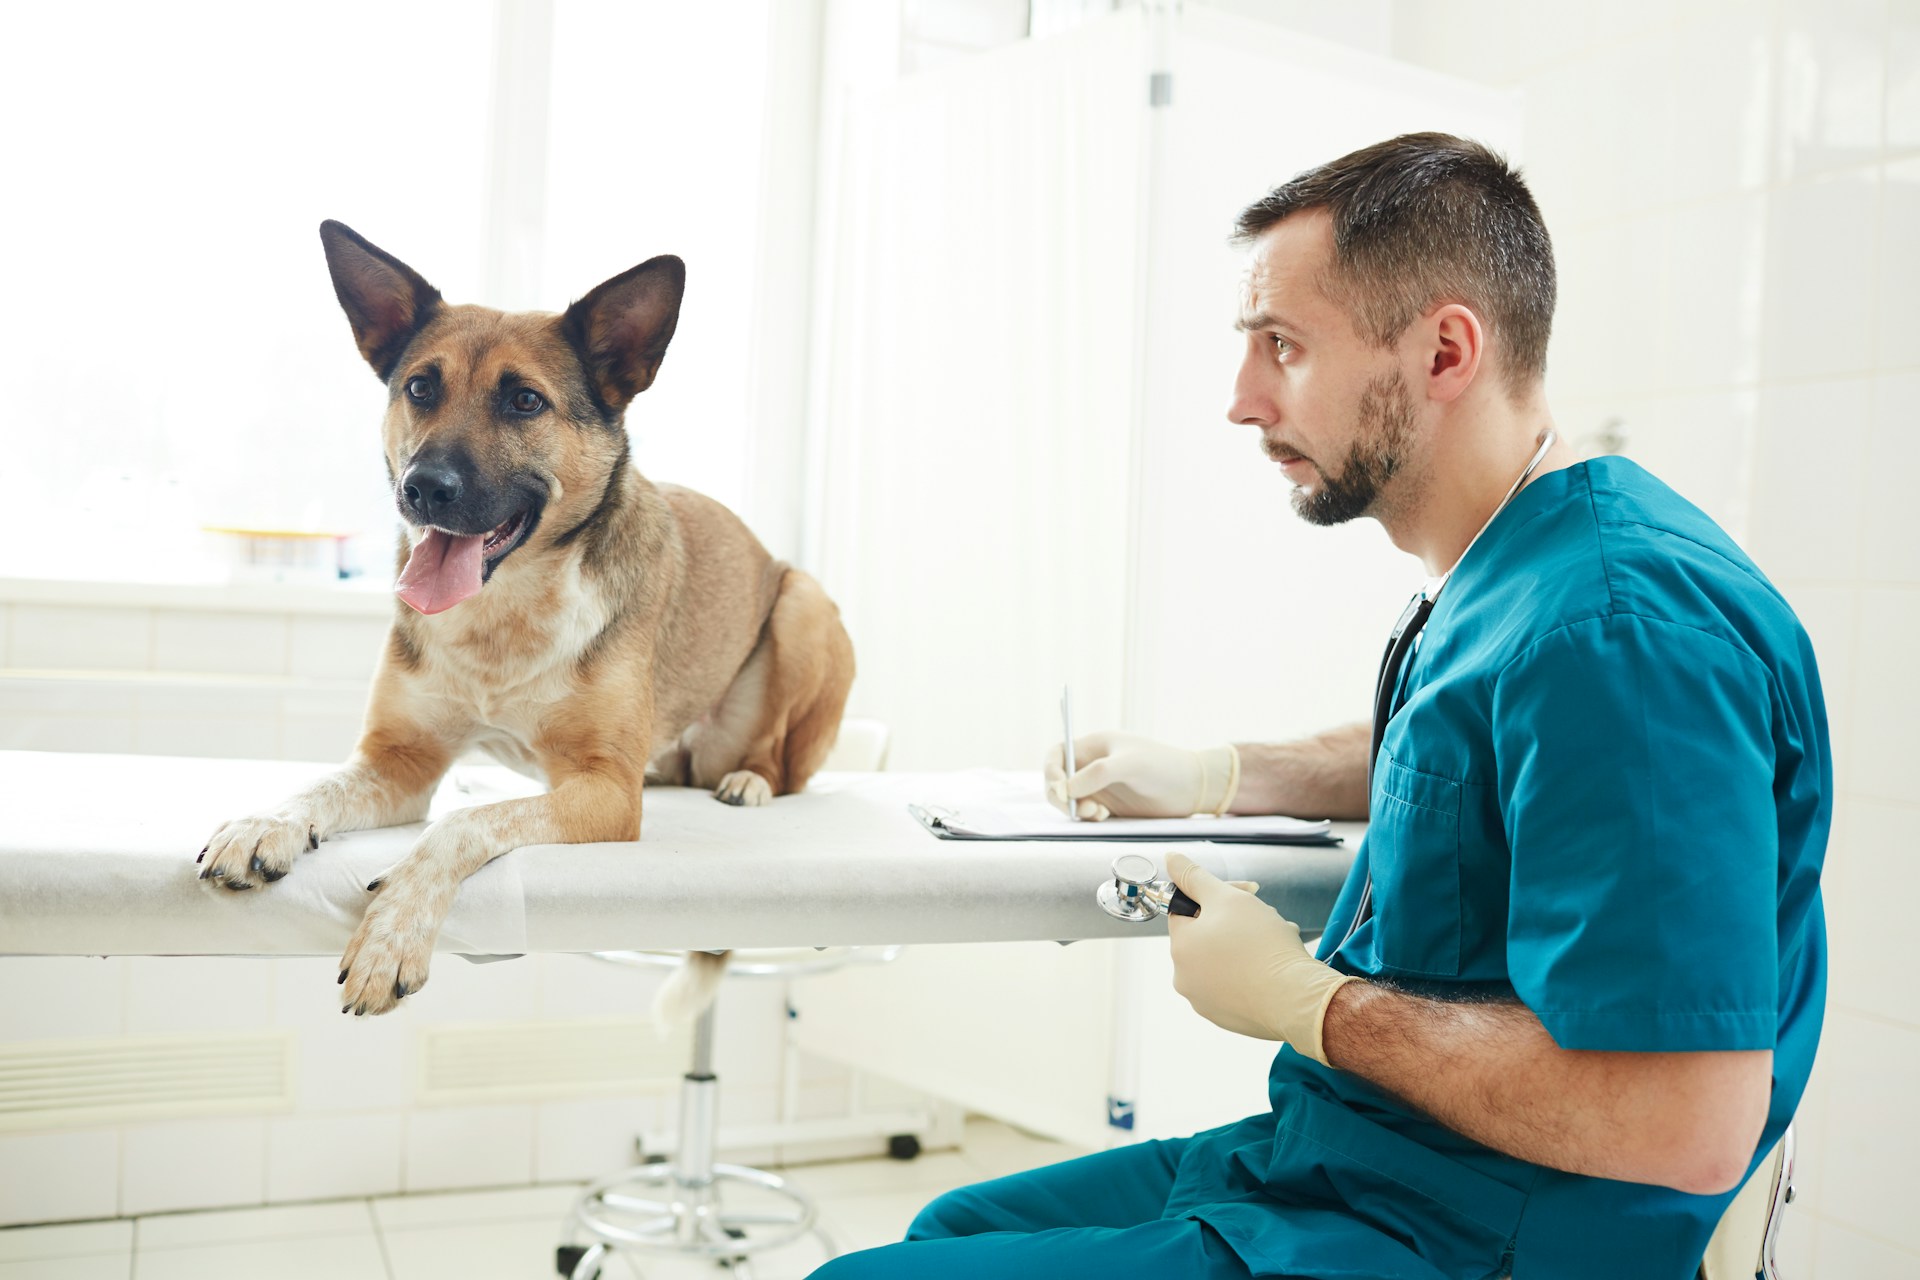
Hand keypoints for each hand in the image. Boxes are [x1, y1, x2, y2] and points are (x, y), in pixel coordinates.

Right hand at [1042, 731, 1237, 819]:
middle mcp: (1092, 765)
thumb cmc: (1163, 766)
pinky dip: (1087, 818)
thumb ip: (1097, 774)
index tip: (1060, 788)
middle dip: (1059, 794)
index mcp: (1093, 746)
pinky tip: (1104, 816)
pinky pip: (1085, 813)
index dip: (1051, 771)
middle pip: (1058, 780)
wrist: (1191, 788)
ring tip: (1095, 813)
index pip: (1057, 755)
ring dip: (1074, 808)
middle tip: (1073, 808)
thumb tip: (1066, 789)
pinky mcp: (1109, 806)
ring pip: (1069, 799)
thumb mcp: (1130, 764)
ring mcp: (1100, 787)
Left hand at [1163, 852, 1355, 1065]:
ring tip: (1274, 939)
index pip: (1186, 910)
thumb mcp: (1226, 898)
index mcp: (1180, 948)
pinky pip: (1236, 984)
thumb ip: (1194, 877)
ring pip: (1223, 959)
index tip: (1242, 895)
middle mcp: (1185, 979)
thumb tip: (1171, 859)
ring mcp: (1206, 1002)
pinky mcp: (1228, 1018)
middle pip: (1206, 935)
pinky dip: (1251, 971)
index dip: (1215, 897)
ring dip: (1246, 943)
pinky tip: (1274, 965)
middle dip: (1234, 920)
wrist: (1297, 999)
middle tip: (1263, 916)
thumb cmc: (1262, 946)